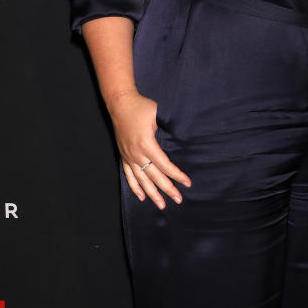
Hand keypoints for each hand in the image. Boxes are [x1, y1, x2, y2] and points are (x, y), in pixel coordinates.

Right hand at [108, 90, 190, 208]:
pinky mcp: (124, 155)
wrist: (120, 103)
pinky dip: (135, 187)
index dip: (176, 175)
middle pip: (154, 176)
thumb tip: (181, 139)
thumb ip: (168, 128)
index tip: (187, 183)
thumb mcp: (158, 114)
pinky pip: (129, 174)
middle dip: (167, 189)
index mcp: (146, 144)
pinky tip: (141, 197)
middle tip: (178, 199)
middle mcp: (136, 153)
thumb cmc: (141, 107)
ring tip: (161, 205)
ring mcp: (128, 155)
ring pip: (141, 179)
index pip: (164, 165)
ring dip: (152, 193)